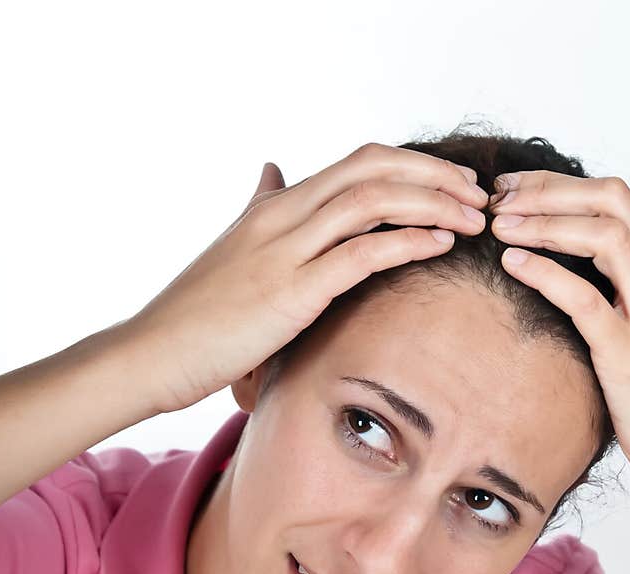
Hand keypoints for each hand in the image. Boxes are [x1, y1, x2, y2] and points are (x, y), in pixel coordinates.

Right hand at [124, 143, 488, 413]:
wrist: (151, 353)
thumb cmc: (194, 317)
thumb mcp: (231, 249)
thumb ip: (259, 210)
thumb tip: (272, 170)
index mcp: (273, 208)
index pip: (357, 164)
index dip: (412, 167)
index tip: (451, 185)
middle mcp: (282, 216)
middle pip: (373, 167)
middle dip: (434, 175)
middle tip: (478, 195)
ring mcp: (285, 250)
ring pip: (373, 200)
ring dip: (433, 204)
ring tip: (473, 218)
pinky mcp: (292, 291)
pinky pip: (362, 252)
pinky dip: (408, 241)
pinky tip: (441, 244)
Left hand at [487, 169, 629, 502]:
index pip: (619, 195)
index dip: (561, 183)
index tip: (515, 188)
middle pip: (609, 202)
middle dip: (547, 191)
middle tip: (498, 197)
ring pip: (602, 238)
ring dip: (544, 222)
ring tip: (499, 224)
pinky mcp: (628, 354)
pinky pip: (586, 299)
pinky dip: (547, 273)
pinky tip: (514, 263)